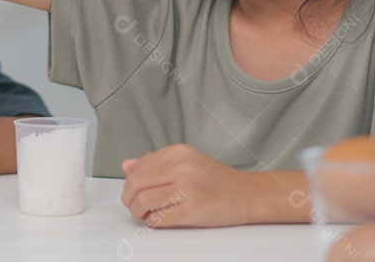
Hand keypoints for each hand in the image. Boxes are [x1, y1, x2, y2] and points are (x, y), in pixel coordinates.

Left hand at [120, 143, 245, 227]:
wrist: (247, 194)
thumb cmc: (217, 179)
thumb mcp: (187, 160)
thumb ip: (156, 162)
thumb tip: (127, 165)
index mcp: (178, 152)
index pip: (138, 166)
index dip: (129, 182)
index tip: (132, 190)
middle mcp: (182, 167)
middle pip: (135, 183)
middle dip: (129, 197)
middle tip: (133, 204)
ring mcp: (187, 189)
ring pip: (142, 201)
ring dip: (138, 211)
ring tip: (145, 213)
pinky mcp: (192, 210)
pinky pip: (158, 218)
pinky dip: (151, 222)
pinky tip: (158, 219)